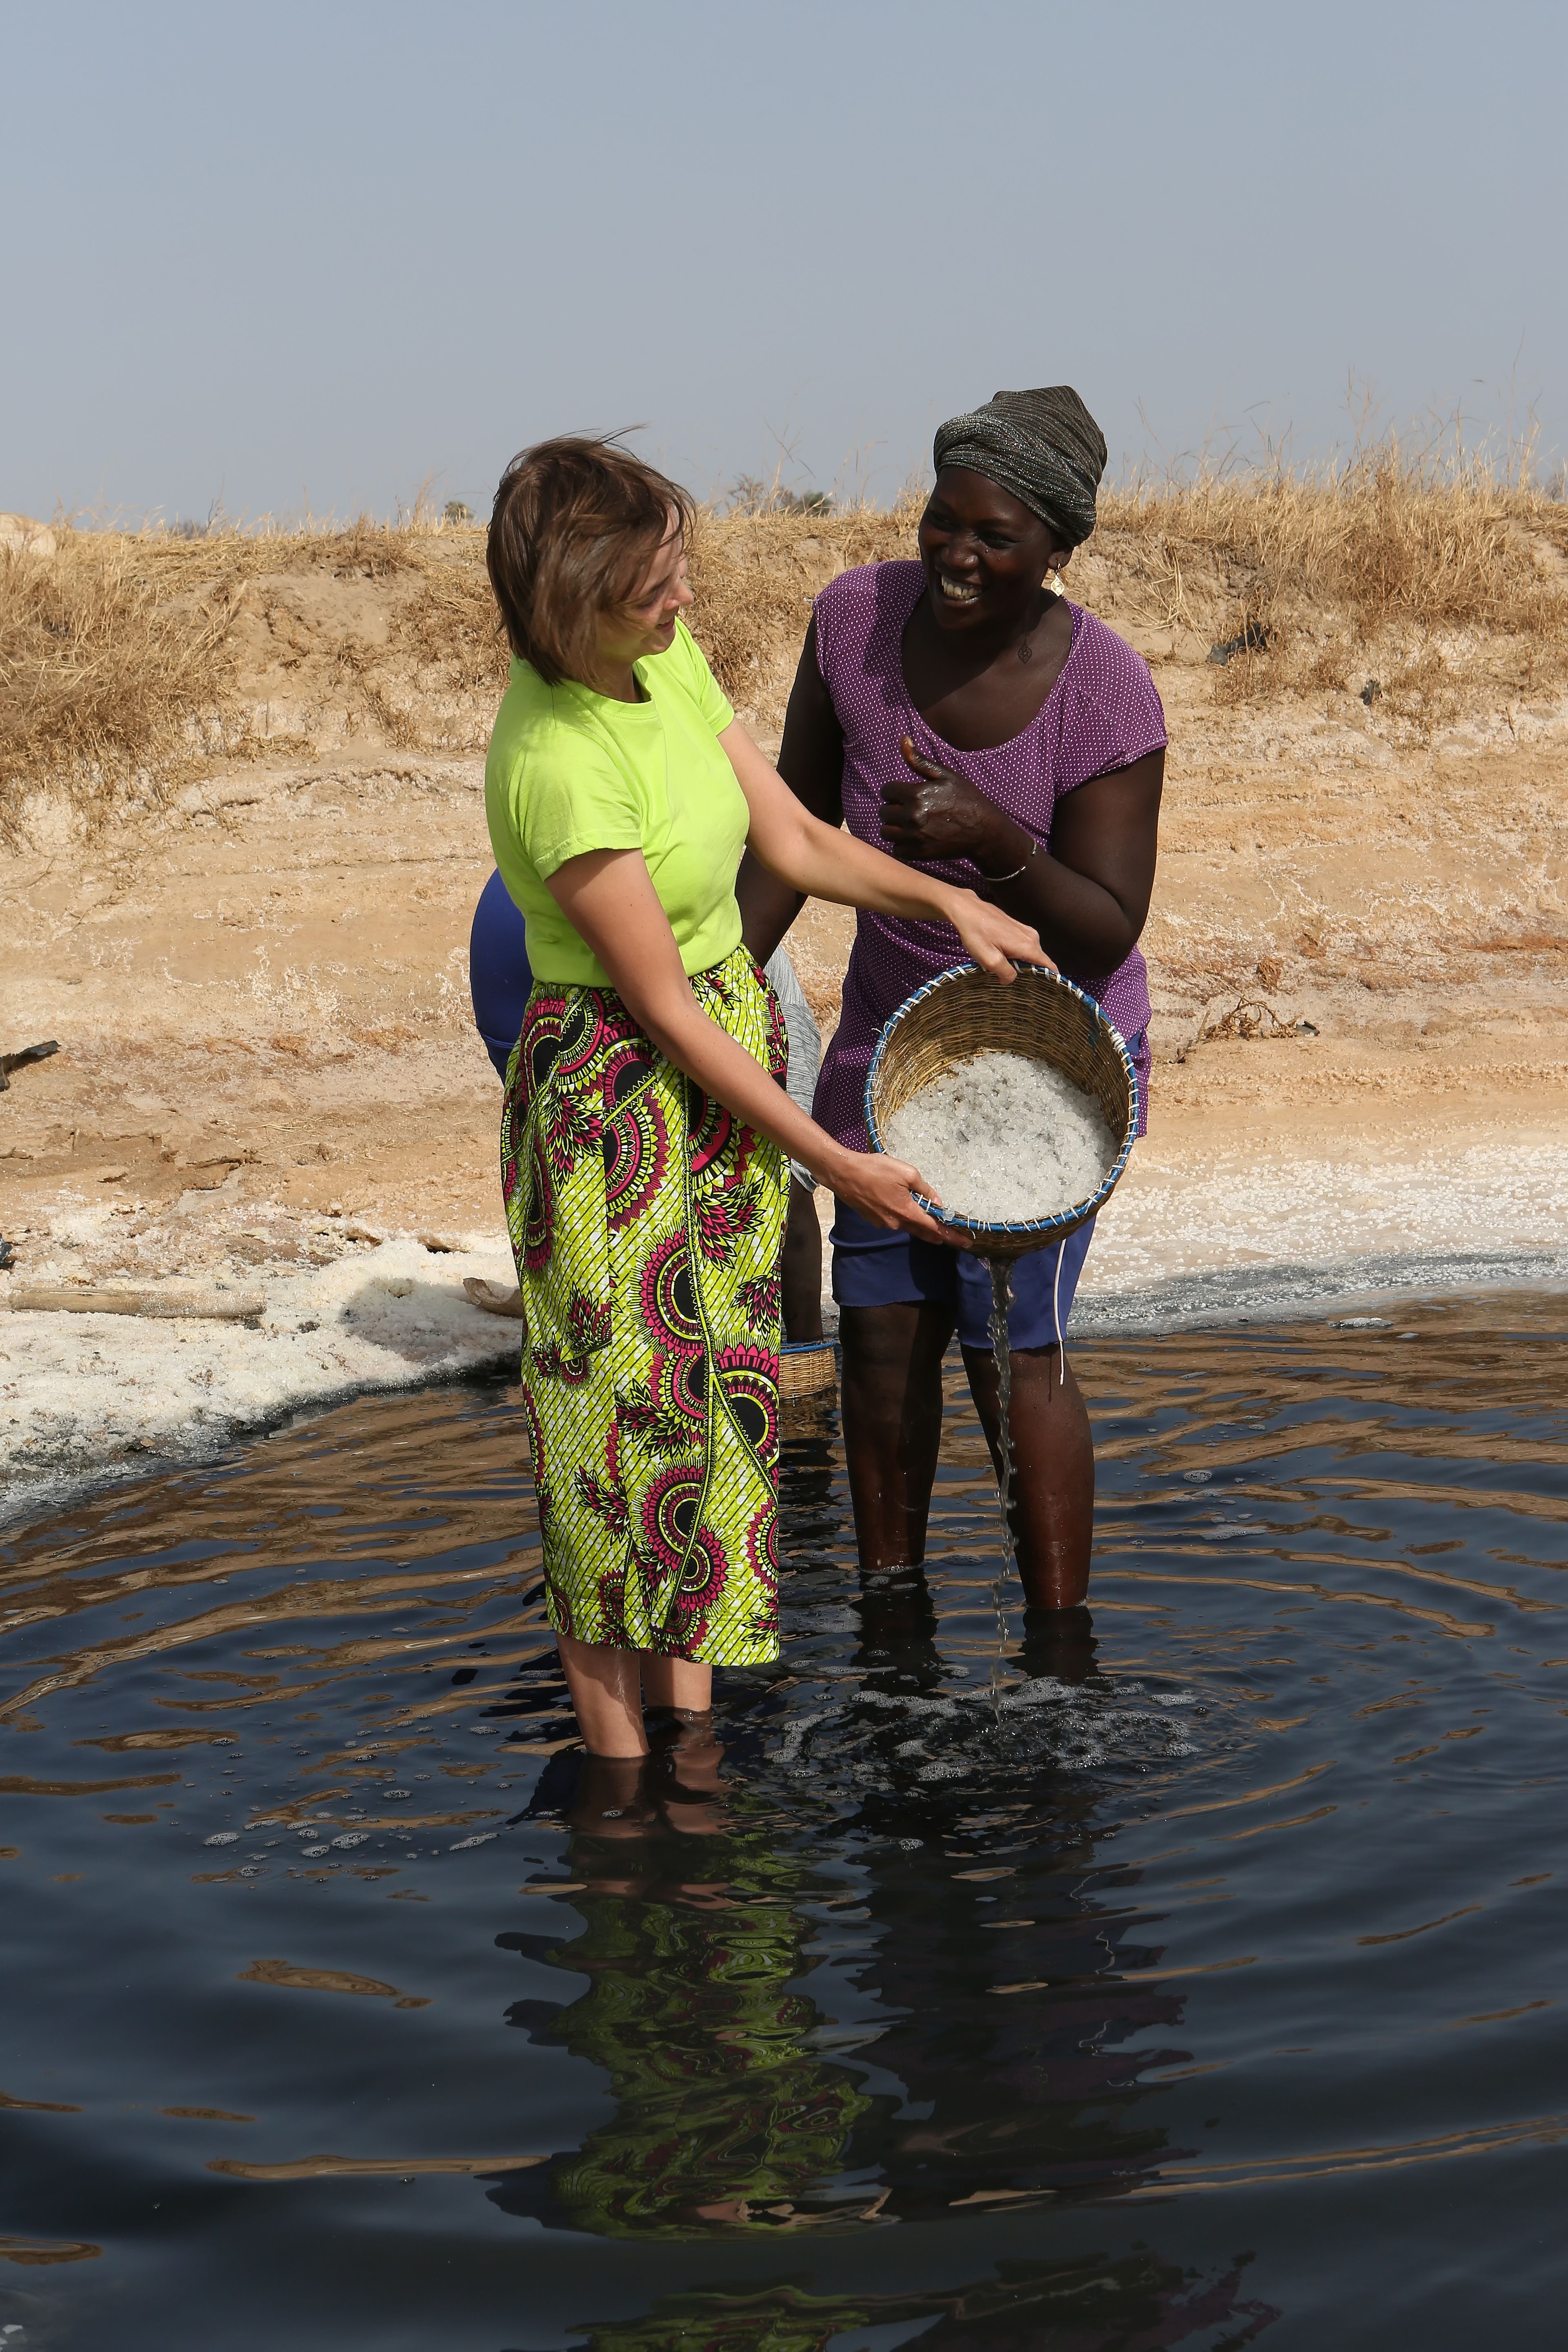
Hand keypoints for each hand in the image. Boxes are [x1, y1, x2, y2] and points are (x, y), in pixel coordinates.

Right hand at [829, 1146, 967, 1247]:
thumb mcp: (906, 1172)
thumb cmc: (875, 1169)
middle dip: (939, 1236)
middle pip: (922, 1232)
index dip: (951, 1235)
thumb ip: (924, 1189)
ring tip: (931, 1223)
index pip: (934, 1228)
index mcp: (907, 1211)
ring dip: (920, 1226)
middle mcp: (896, 1222)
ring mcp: (883, 1223)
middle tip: (954, 1239)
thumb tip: (937, 1202)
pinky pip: (893, 1221)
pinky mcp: (872, 1219)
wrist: (843, 1173)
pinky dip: (902, 1218)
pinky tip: (902, 1208)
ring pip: (907, 1226)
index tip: (965, 1242)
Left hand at [880, 737, 1018, 868]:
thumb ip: (919, 761)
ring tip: (909, 824)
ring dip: (894, 827)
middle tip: (910, 809)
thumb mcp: (945, 775)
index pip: (886, 791)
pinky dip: (902, 844)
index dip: (895, 791)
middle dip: (893, 808)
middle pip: (883, 812)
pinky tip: (915, 837)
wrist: (984, 830)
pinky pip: (896, 849)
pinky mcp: (918, 854)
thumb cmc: (965, 798)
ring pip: (885, 832)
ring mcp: (914, 837)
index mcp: (916, 794)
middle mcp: (912, 816)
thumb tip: (902, 739)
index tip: (906, 794)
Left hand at [946, 890, 1054, 984]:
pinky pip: (1023, 946)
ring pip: (1029, 954)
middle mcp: (1031, 937)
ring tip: (1005, 970)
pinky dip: (1015, 954)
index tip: (1044, 990)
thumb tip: (1010, 979)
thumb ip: (1005, 973)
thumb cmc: (976, 933)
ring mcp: (1024, 930)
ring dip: (1020, 963)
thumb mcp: (989, 960)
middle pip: (1038, 961)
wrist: (966, 910)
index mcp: (1028, 946)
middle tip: (1014, 982)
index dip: (1049, 979)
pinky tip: (1002, 957)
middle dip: (1030, 973)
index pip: (1048, 966)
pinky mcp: (1017, 927)